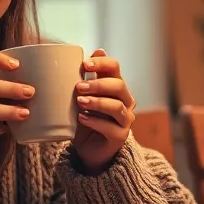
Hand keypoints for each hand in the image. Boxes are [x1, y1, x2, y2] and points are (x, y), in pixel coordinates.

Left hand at [72, 49, 135, 172]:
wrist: (87, 148)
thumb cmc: (85, 118)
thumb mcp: (82, 97)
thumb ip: (85, 79)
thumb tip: (88, 54)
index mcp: (116, 86)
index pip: (115, 68)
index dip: (102, 63)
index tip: (84, 64)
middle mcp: (125, 101)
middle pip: (119, 86)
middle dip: (98, 84)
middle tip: (78, 86)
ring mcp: (125, 119)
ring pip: (117, 106)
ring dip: (97, 102)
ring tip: (79, 102)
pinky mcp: (121, 136)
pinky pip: (111, 127)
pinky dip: (95, 121)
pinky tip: (82, 118)